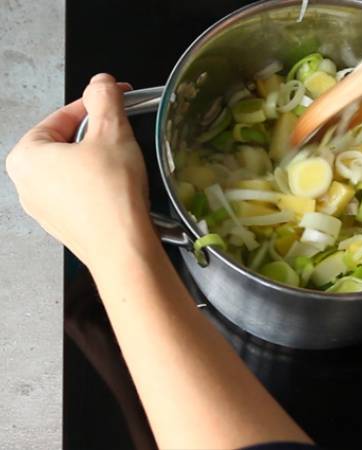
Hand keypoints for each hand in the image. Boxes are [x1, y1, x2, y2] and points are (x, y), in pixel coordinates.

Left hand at [6, 73, 151, 268]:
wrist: (123, 249)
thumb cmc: (112, 195)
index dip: (96, 104)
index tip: (118, 99)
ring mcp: (43, 209)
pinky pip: (79, 193)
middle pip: (66, 142)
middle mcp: (26, 184)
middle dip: (97, 134)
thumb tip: (101, 84)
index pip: (62, 116)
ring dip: (99, 160)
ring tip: (124, 163)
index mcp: (25, 156)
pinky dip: (98, 185)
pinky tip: (119, 188)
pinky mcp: (63, 226)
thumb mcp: (113, 133)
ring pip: (73, 169)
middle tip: (124, 134)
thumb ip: (105, 99)